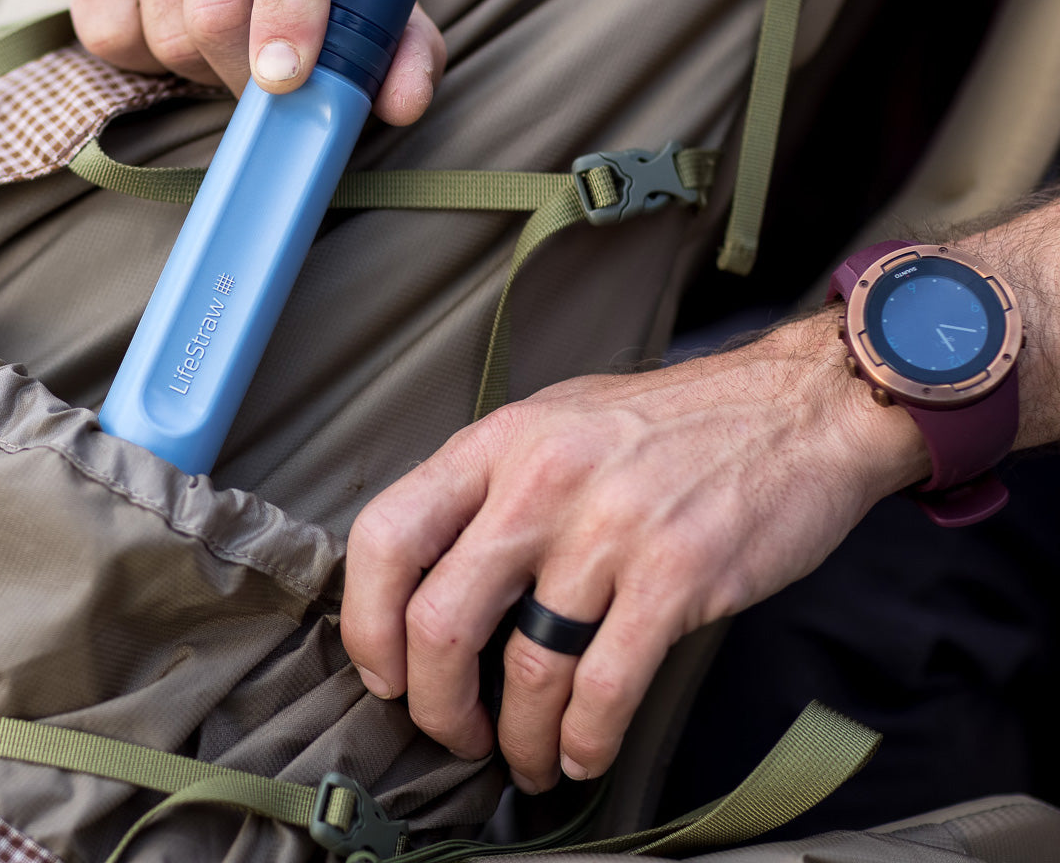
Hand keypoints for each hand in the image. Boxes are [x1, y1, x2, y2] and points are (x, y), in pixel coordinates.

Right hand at [63, 0, 444, 124]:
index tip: (286, 79)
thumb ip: (404, 45)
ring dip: (203, 69)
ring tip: (229, 41)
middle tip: (273, 86)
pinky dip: (148, 59)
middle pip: (217, 11)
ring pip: (166, 33)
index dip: (291, 7)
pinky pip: (111, 33)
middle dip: (248, 78)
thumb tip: (402, 105)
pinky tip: (175, 24)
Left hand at [341, 311, 928, 792]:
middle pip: (440, 620)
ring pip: (525, 670)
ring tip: (528, 755)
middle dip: (434, 705)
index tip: (384, 671)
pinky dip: (584, 740)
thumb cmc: (671, 424)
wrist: (796, 408)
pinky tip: (583, 752)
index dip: (366, 621)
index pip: (385, 533)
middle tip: (453, 731)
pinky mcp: (676, 574)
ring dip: (518, 738)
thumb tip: (434, 580)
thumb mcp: (559, 422)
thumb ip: (493, 487)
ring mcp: (609, 526)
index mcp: (500, 440)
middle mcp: (541, 479)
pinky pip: (604, 688)